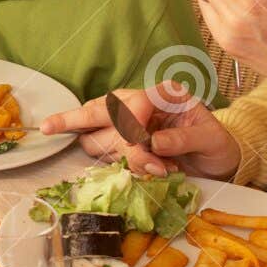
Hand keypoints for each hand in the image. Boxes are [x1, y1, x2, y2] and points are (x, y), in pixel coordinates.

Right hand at [40, 83, 240, 178]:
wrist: (219, 158)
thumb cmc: (217, 144)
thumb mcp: (210, 140)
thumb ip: (181, 140)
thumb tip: (152, 142)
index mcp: (163, 94)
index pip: (133, 102)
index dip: (132, 125)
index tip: (146, 146)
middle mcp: (140, 104)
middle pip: (100, 109)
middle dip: (74, 118)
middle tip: (47, 126)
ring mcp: (129, 124)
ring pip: (100, 136)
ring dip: (118, 156)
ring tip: (160, 169)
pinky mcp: (125, 143)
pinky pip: (109, 155)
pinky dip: (126, 167)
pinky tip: (157, 171)